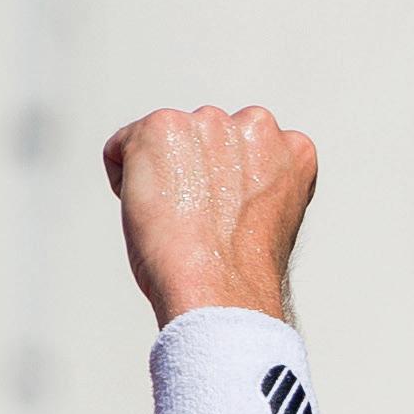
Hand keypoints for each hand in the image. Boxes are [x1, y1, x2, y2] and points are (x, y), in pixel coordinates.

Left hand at [102, 105, 317, 328]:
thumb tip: (220, 183)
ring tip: (177, 222)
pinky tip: (151, 215)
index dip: (229, 190)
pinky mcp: (162, 126)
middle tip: (198, 224)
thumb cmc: (242, 276)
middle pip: (204, 141)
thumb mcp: (269, 221)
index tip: (227, 221)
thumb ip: (253, 186)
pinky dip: (124, 181)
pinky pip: (121, 148)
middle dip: (193, 173)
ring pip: (165, 143)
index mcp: (292, 149)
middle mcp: (256, 125)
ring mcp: (209, 122)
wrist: (219, 290)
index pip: (246, 151)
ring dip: (161, 175)